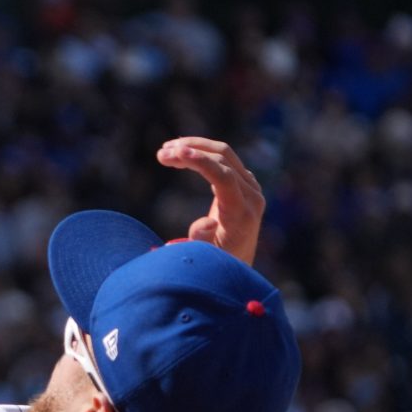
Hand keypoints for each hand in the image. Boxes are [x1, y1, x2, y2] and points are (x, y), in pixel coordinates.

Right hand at [155, 137, 263, 264]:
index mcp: (241, 213)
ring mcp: (250, 188)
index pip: (223, 176)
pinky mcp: (244, 184)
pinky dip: (201, 154)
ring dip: (195, 147)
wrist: (239, 263)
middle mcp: (251, 196)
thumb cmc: (217, 262)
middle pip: (223, 159)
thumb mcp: (205, 257)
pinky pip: (223, 160)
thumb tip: (207, 222)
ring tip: (165, 151)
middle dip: (191, 151)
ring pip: (224, 154)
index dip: (200, 162)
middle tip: (160, 154)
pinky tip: (180, 155)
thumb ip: (202, 241)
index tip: (175, 152)